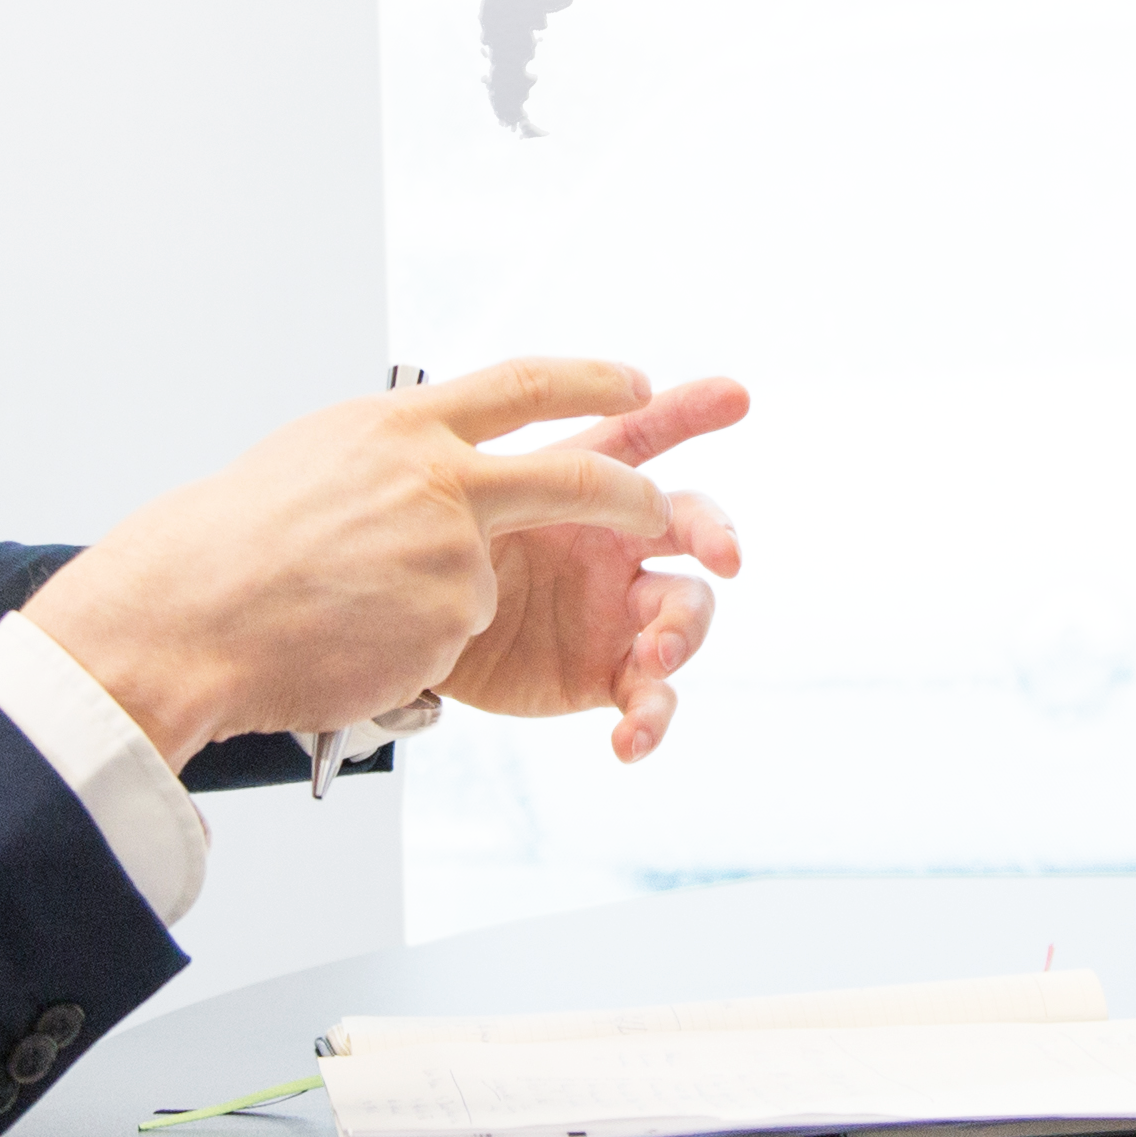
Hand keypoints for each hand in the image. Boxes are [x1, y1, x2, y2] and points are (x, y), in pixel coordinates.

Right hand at [25, 358, 716, 765]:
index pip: (523, 386)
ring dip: (438, 600)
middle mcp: (440, 479)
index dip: (590, 382)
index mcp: (404, 427)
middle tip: (659, 512)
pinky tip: (352, 636)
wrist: (189, 614)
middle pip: (578, 476)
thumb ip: (394, 455)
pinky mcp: (453, 620)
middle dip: (632, 500)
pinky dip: (412, 640)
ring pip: (489, 578)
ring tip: (349, 604)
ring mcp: (452, 551)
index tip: (635, 384)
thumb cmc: (234, 543)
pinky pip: (456, 634)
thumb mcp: (320, 457)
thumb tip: (437, 452)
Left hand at [440, 372, 747, 757]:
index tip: (734, 395)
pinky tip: (631, 740)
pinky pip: (649, 697)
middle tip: (727, 554)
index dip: (689, 410)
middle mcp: (615, 543)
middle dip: (717, 534)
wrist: (401, 634)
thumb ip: (505, 489)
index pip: (643, 434)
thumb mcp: (459, 506)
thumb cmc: (432, 552)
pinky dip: (650, 721)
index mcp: (582, 487)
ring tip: (656, 657)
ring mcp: (618, 610)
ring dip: (683, 634)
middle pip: (691, 524)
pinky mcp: (606, 673)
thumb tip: (524, 464)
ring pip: (685, 612)